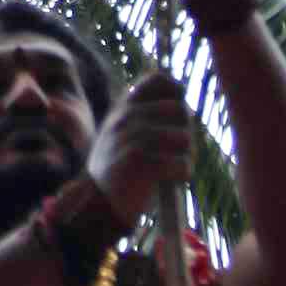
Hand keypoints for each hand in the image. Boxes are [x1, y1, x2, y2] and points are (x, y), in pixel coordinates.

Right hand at [86, 63, 197, 221]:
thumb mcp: (122, 136)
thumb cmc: (119, 173)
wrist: (98, 207)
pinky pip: (181, 163)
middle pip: (180, 110)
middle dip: (186, 132)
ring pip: (184, 138)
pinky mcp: (139, 163)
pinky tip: (171, 179)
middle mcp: (125, 118)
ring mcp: (131, 138)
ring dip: (186, 155)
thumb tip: (183, 106)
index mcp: (123, 109)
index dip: (176, 93)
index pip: (157, 79)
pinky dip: (183, 173)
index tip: (177, 114)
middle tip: (179, 151)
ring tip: (174, 167)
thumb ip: (145, 117)